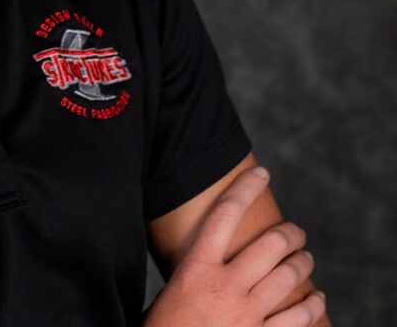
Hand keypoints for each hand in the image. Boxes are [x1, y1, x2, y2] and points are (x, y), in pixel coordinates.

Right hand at [144, 166, 326, 326]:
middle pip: (268, 244)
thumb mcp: (168, 290)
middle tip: (295, 230)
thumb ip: (189, 269)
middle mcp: (225, 286)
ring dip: (302, 262)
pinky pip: (298, 318)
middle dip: (289, 232)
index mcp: (196, 268)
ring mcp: (246, 315)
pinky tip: (317, 299)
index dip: (245, 188)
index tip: (261, 173)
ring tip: (305, 256)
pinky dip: (312, 305)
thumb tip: (201, 248)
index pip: (225, 214)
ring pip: (288, 277)